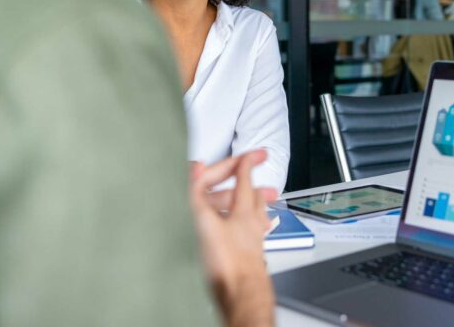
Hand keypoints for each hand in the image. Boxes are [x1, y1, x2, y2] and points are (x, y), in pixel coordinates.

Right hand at [189, 151, 274, 326]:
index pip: (244, 180)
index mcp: (242, 211)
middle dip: (250, 182)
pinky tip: (248, 231)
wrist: (241, 297)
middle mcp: (251, 224)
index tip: (250, 155)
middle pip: (252, 196)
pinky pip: (252, 233)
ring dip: (253, 202)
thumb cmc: (228, 264)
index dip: (244, 165)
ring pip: (255, 214)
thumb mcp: (204, 221)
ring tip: (257, 196)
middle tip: (252, 170)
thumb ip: (197, 194)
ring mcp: (252, 241)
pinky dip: (249, 225)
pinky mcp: (248, 258)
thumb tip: (196, 168)